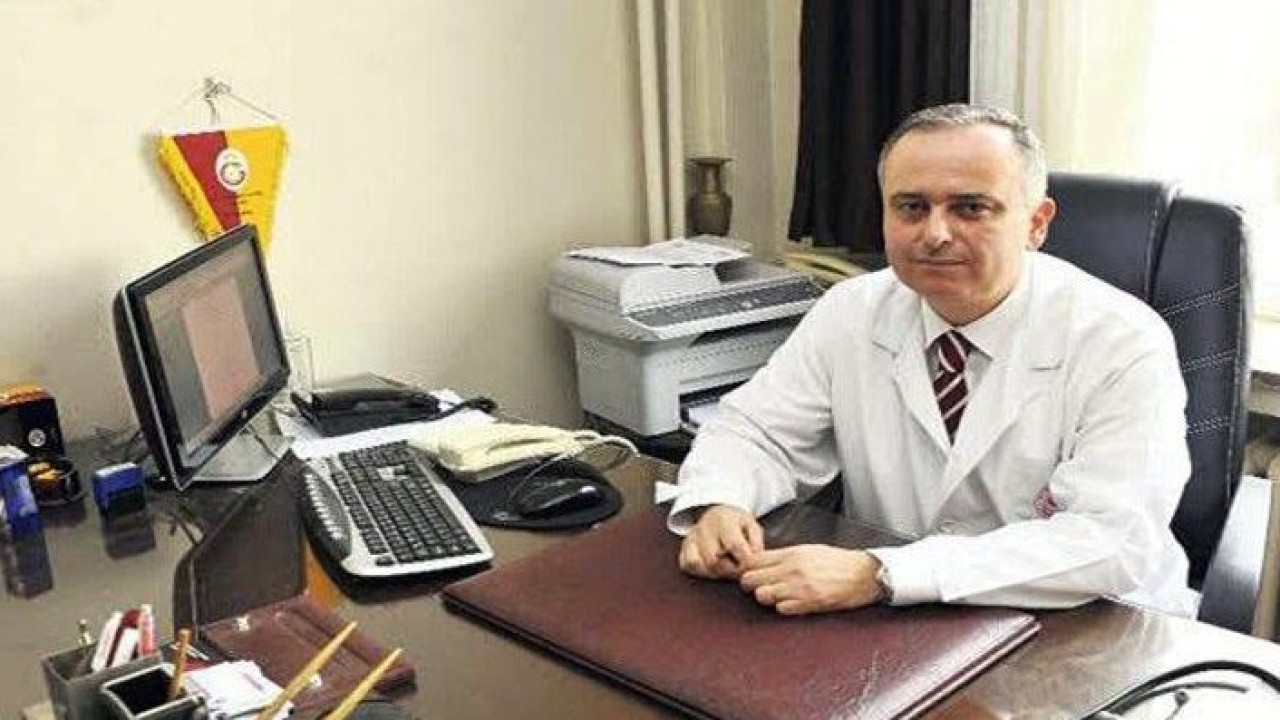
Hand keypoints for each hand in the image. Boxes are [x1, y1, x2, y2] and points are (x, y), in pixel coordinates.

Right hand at [678, 505, 764, 579]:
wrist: (716, 514)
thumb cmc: (736, 523)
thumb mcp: (752, 525)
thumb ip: (756, 543)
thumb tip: (753, 562)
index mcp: (723, 519)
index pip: (734, 545)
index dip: (744, 560)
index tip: (749, 564)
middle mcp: (703, 527)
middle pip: (715, 560)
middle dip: (730, 569)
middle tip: (738, 566)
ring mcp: (691, 538)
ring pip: (701, 565)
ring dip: (717, 572)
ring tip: (726, 565)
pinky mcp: (684, 548)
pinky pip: (689, 566)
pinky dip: (701, 571)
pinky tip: (712, 566)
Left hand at [739, 545, 883, 614]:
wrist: (863, 574)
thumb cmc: (837, 562)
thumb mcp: (808, 550)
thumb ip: (783, 556)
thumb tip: (761, 562)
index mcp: (791, 554)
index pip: (753, 561)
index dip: (747, 568)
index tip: (750, 573)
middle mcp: (792, 569)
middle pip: (751, 579)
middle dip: (750, 585)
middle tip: (759, 586)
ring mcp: (800, 587)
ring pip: (763, 595)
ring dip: (766, 598)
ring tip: (776, 596)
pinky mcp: (810, 603)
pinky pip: (782, 609)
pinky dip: (782, 608)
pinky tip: (790, 603)